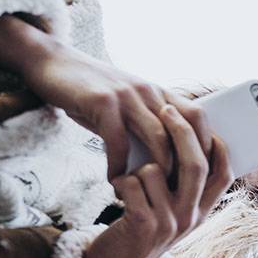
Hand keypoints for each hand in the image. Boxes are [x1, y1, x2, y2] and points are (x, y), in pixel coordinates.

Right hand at [0, 16, 212, 178]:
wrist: (51, 62)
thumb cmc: (90, 92)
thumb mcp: (126, 104)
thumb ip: (146, 126)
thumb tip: (165, 165)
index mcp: (159, 93)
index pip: (198, 118)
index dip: (206, 146)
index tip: (204, 176)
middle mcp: (150, 91)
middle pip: (184, 131)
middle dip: (188, 166)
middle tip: (181, 195)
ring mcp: (128, 95)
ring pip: (158, 137)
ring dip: (156, 171)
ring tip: (150, 194)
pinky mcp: (103, 101)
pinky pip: (118, 140)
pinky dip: (119, 165)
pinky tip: (114, 180)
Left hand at [82, 105, 231, 257]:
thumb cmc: (142, 226)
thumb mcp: (172, 209)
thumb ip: (184, 183)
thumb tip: (191, 138)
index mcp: (202, 212)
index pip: (224, 174)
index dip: (218, 145)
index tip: (205, 122)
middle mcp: (191, 218)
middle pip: (196, 164)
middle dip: (180, 131)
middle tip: (165, 109)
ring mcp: (169, 223)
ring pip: (156, 170)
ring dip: (138, 168)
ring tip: (131, 181)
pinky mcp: (143, 226)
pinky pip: (132, 183)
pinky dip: (120, 181)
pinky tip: (118, 192)